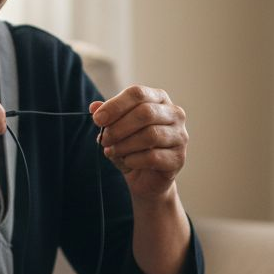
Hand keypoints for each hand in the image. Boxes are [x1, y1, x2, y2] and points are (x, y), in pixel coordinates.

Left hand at [90, 85, 187, 203]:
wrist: (146, 179)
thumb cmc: (132, 149)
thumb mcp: (116, 131)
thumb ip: (108, 117)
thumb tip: (94, 107)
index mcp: (158, 99)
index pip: (137, 93)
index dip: (115, 105)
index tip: (98, 119)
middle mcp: (174, 114)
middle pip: (145, 113)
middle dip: (119, 127)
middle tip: (104, 139)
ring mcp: (180, 136)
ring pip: (150, 135)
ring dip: (125, 145)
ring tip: (112, 151)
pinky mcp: (178, 158)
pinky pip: (153, 157)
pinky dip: (134, 160)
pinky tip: (127, 162)